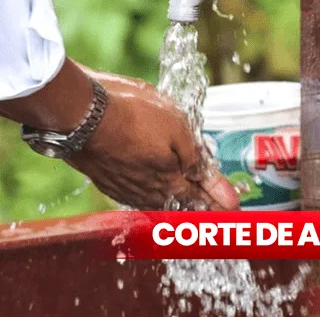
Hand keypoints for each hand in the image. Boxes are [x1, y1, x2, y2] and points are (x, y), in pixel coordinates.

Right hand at [65, 61, 239, 210]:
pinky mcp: (108, 182)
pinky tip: (157, 189)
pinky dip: (154, 193)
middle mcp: (149, 195)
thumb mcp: (178, 130)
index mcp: (170, 184)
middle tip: (220, 209)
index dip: (220, 204)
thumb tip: (222, 193)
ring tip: (192, 200)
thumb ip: (199, 163)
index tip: (235, 210)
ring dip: (178, 201)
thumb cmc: (133, 115)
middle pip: (182, 204)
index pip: (202, 201)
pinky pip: (139, 194)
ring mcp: (126, 190)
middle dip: (202, 206)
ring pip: (160, 201)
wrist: (79, 113)